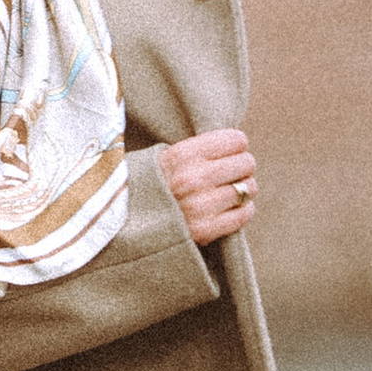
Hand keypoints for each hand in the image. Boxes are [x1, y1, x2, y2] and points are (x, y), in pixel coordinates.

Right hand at [158, 128, 257, 244]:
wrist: (123, 221)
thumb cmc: (150, 184)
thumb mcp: (165, 156)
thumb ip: (197, 150)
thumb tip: (236, 145)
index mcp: (182, 154)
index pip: (236, 140)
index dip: (236, 145)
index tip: (230, 151)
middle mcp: (193, 179)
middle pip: (246, 163)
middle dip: (242, 167)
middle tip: (232, 172)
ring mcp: (200, 207)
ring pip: (248, 188)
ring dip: (243, 189)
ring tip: (230, 190)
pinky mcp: (205, 231)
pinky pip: (244, 214)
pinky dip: (243, 210)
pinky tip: (231, 207)